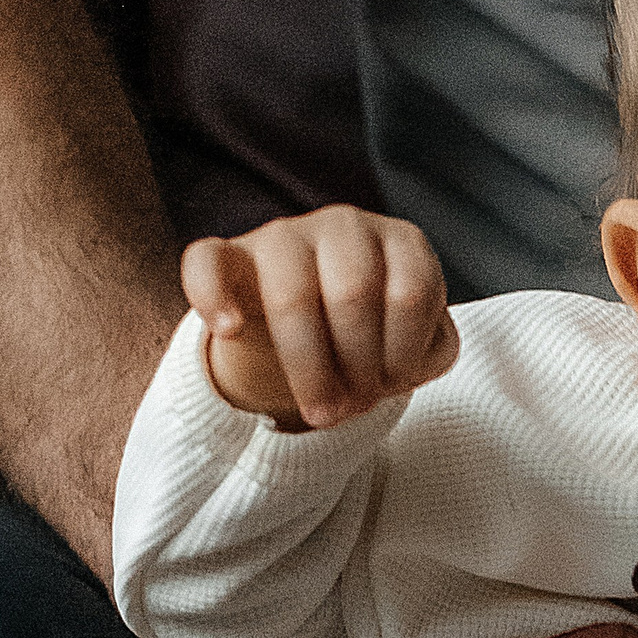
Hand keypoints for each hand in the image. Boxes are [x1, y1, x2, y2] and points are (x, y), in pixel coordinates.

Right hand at [183, 206, 458, 429]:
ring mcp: (284, 235)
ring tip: (320, 412)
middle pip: (352, 296)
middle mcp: (346, 226)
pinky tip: (231, 330)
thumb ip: (430, 355)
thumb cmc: (378, 335)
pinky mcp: (228, 254)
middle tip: (354, 407)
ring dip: (307, 367)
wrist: (315, 333)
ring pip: (291, 295)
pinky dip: (213, 297)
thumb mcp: (420, 347)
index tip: (392, 386)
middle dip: (356, 367)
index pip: (411, 294)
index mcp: (403, 242)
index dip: (404, 354)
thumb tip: (398, 369)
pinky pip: (207, 263)